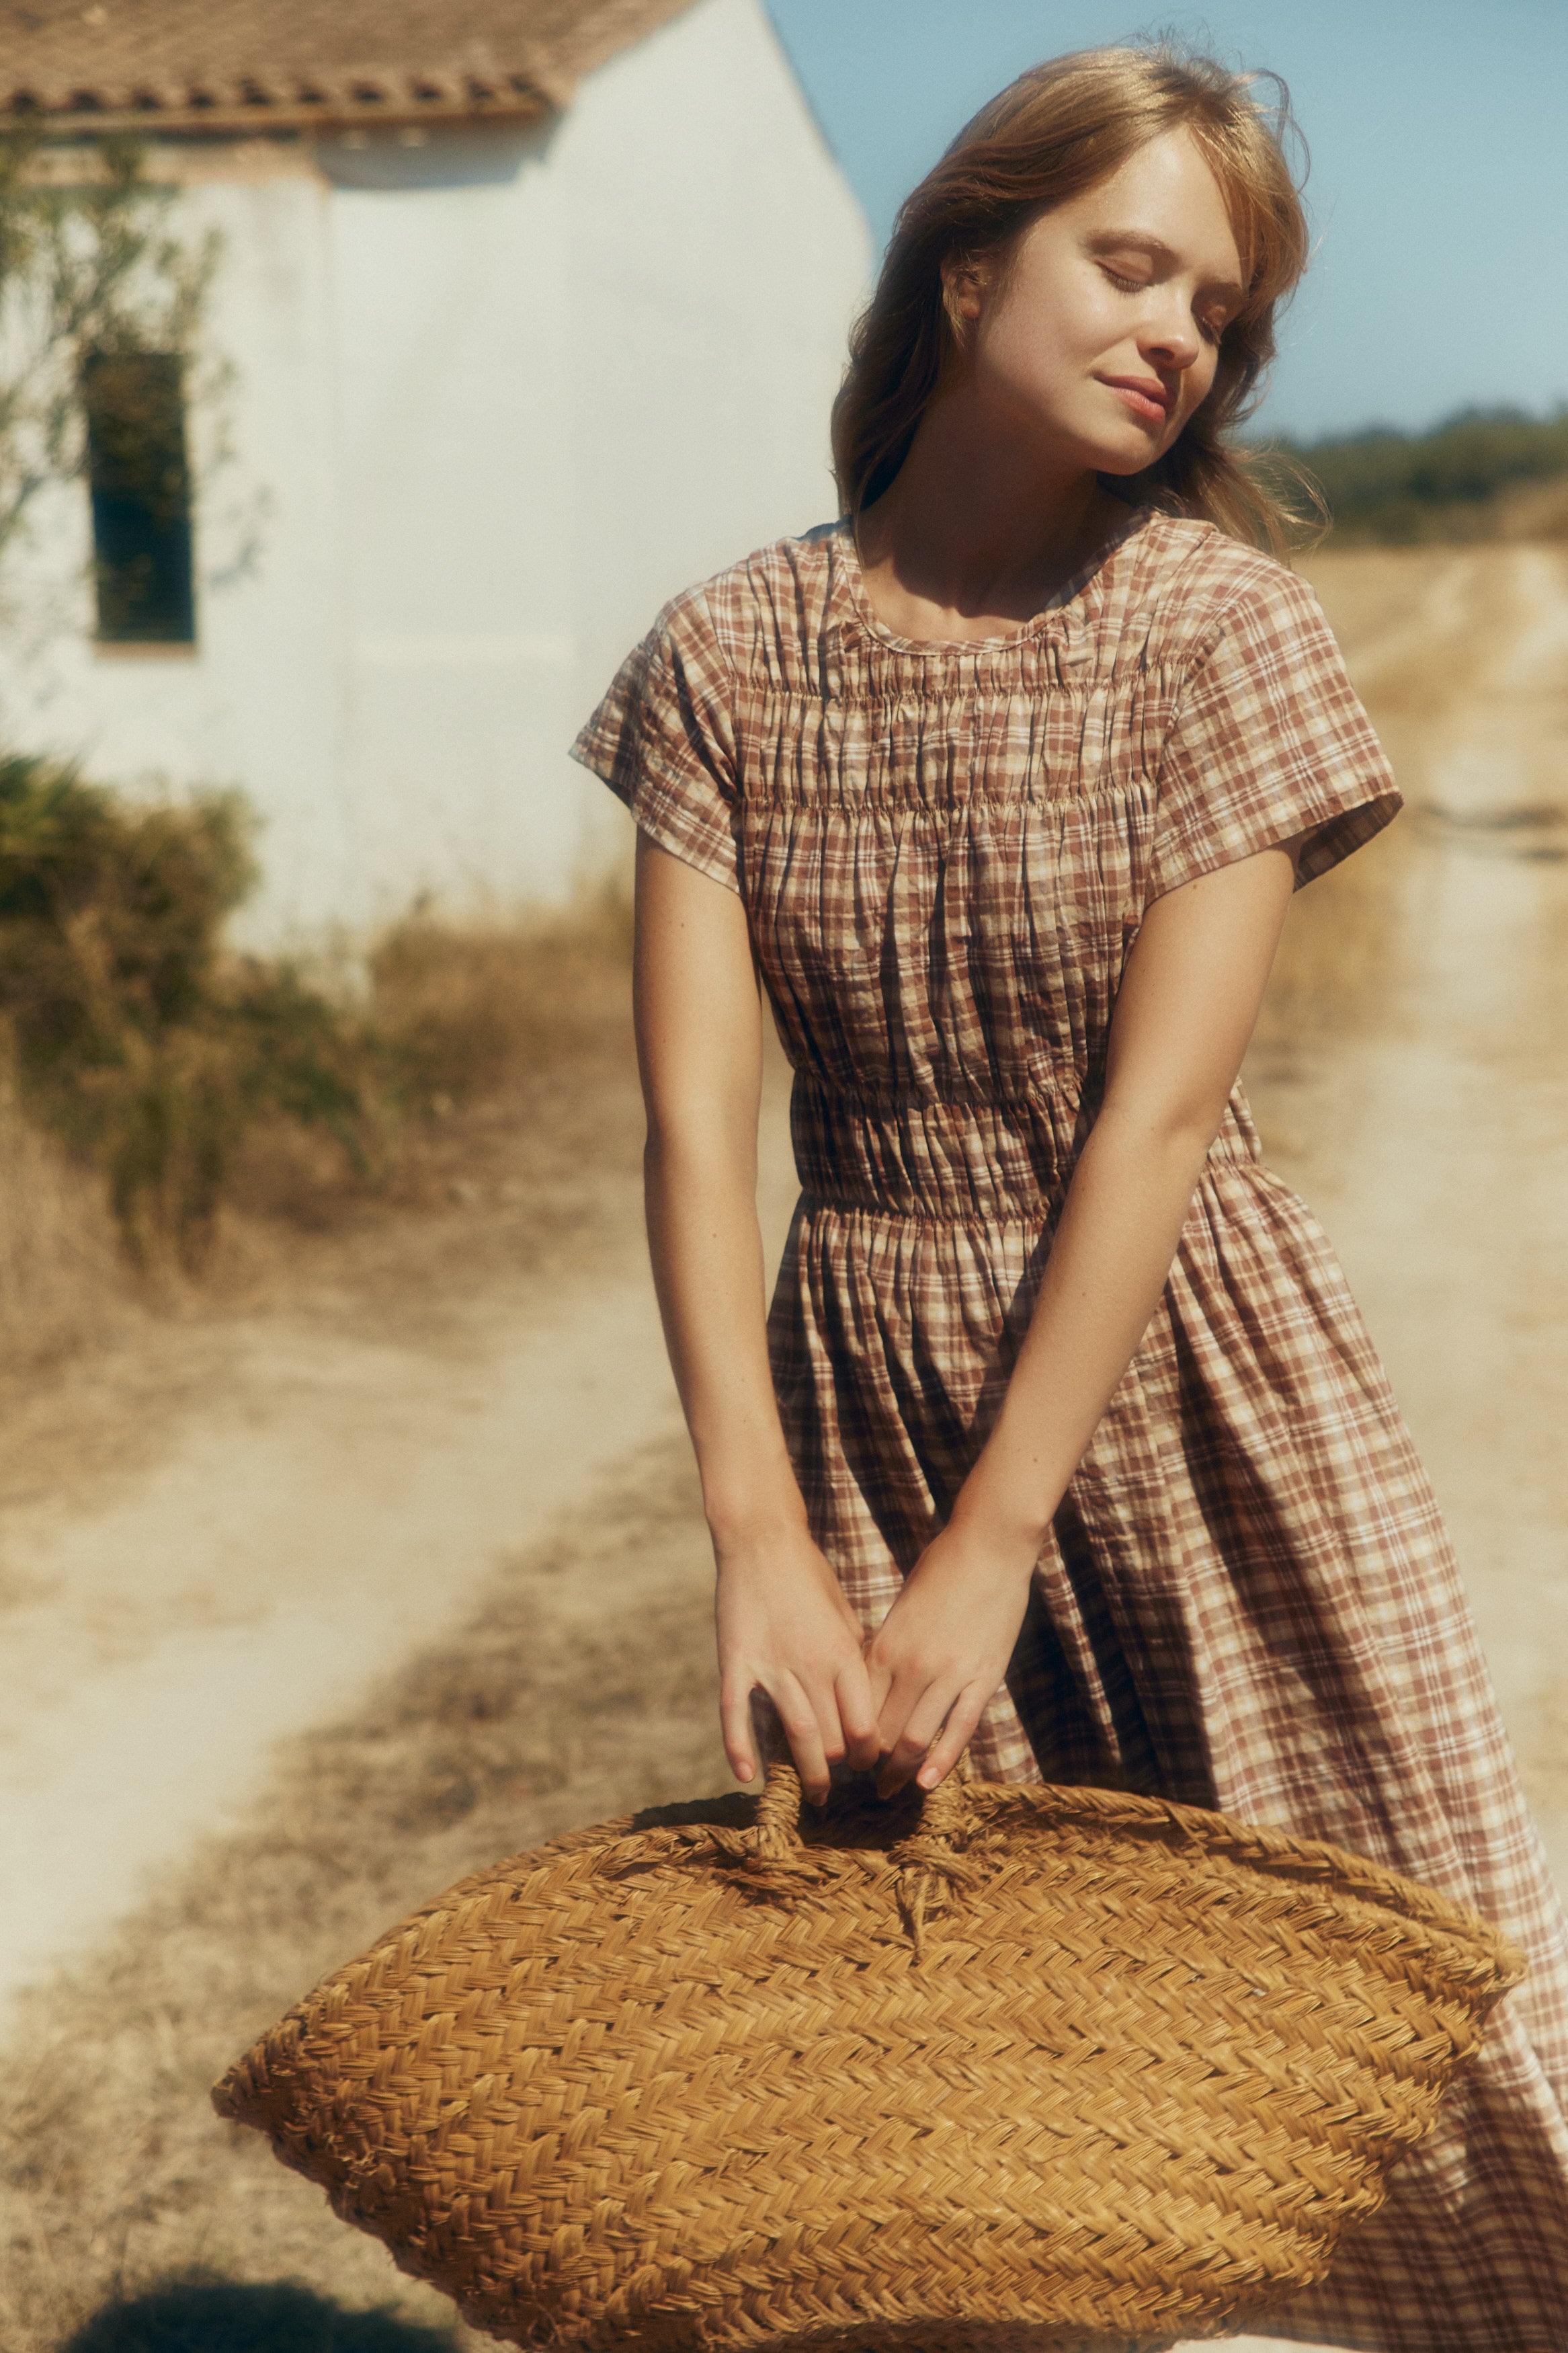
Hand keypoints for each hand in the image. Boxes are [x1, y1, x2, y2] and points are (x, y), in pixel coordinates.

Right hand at [714, 1522, 880, 1801]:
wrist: (762, 1539)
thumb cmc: (809, 1575)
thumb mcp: (844, 1615)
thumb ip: (852, 1657)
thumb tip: (865, 1697)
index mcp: (844, 1653)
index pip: (865, 1724)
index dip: (869, 1753)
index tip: (867, 1763)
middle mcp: (812, 1664)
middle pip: (833, 1737)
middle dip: (839, 1768)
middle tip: (838, 1783)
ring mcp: (771, 1664)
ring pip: (796, 1735)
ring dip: (807, 1773)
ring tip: (813, 1796)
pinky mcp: (735, 1661)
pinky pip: (736, 1714)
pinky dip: (740, 1748)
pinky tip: (747, 1777)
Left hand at [864, 1520, 1036, 1795]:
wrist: (988, 1547)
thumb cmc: (940, 1572)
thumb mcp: (900, 1610)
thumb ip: (886, 1649)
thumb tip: (867, 1686)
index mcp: (885, 1646)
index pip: (857, 1708)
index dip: (849, 1738)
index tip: (845, 1756)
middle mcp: (912, 1665)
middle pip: (881, 1730)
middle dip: (870, 1762)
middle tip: (865, 1782)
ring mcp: (949, 1673)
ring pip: (915, 1737)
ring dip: (900, 1770)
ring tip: (892, 1789)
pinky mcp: (983, 1677)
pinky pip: (958, 1729)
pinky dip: (941, 1761)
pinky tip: (927, 1784)